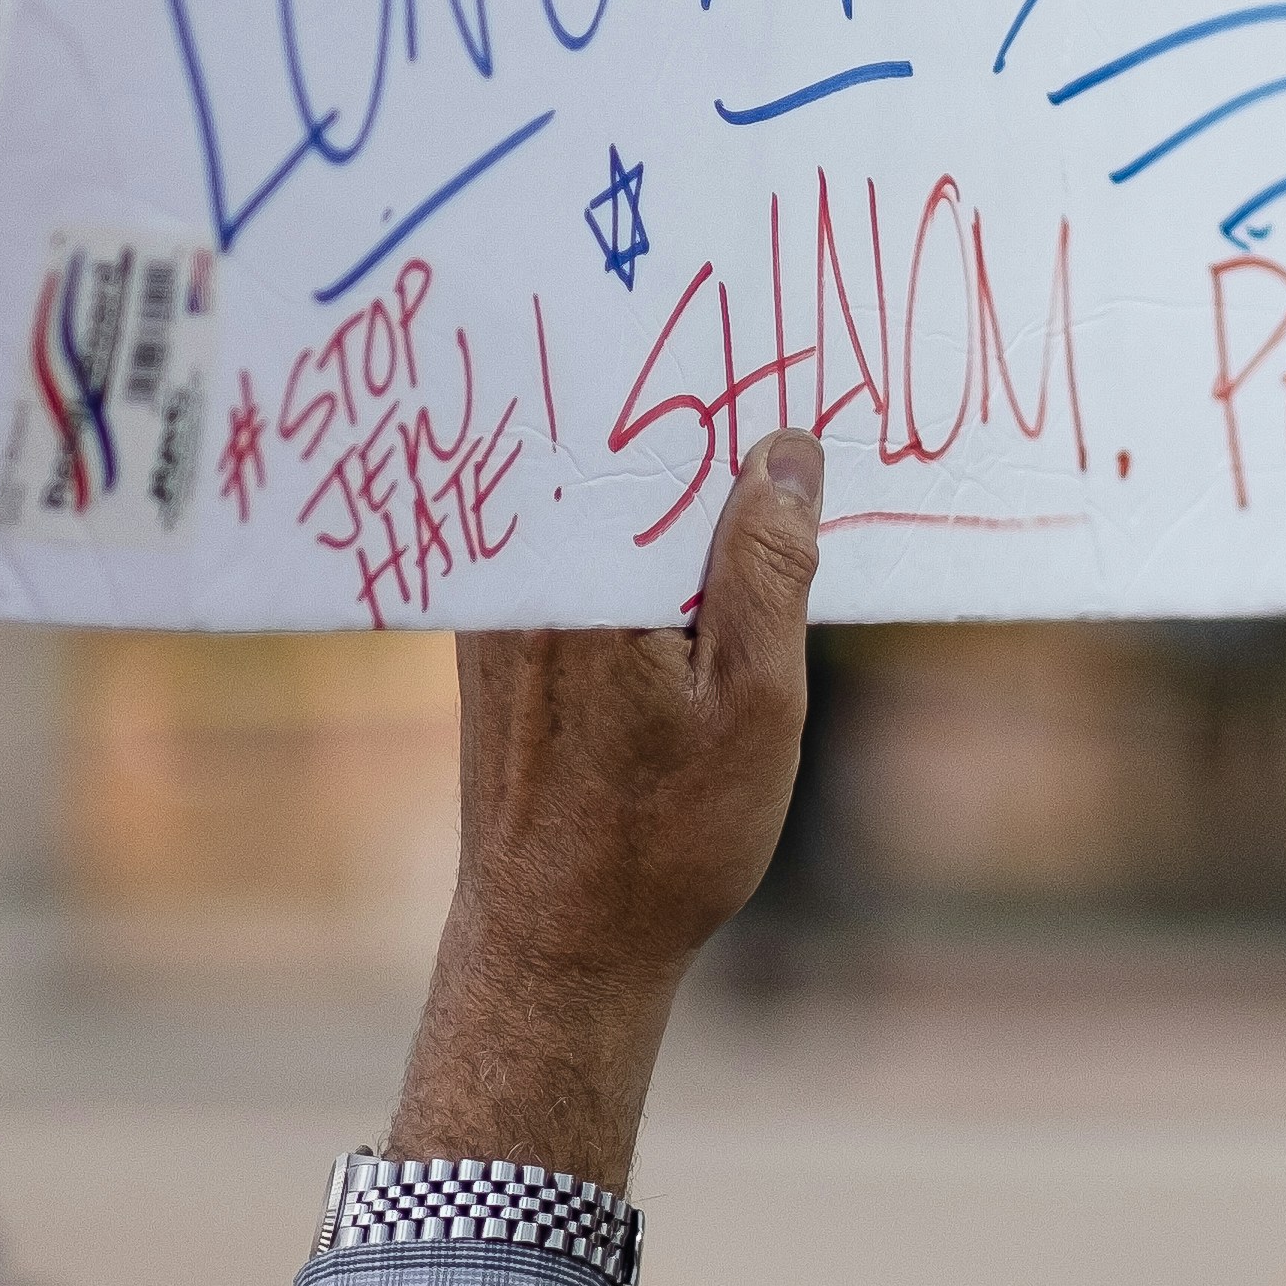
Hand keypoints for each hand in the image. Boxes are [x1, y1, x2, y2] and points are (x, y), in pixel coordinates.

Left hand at [382, 433, 825, 1182]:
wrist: (557, 948)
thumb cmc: (662, 840)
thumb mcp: (754, 703)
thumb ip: (766, 569)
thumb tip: (787, 452)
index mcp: (582, 573)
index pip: (641, 424)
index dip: (709, 379)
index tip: (774, 337)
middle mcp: (521, 574)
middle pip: (614, 451)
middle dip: (698, 419)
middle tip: (786, 392)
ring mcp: (500, 607)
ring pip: (598, 503)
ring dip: (670, 481)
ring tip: (762, 460)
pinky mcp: (499, 642)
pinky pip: (578, 555)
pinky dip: (637, 540)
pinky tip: (700, 553)